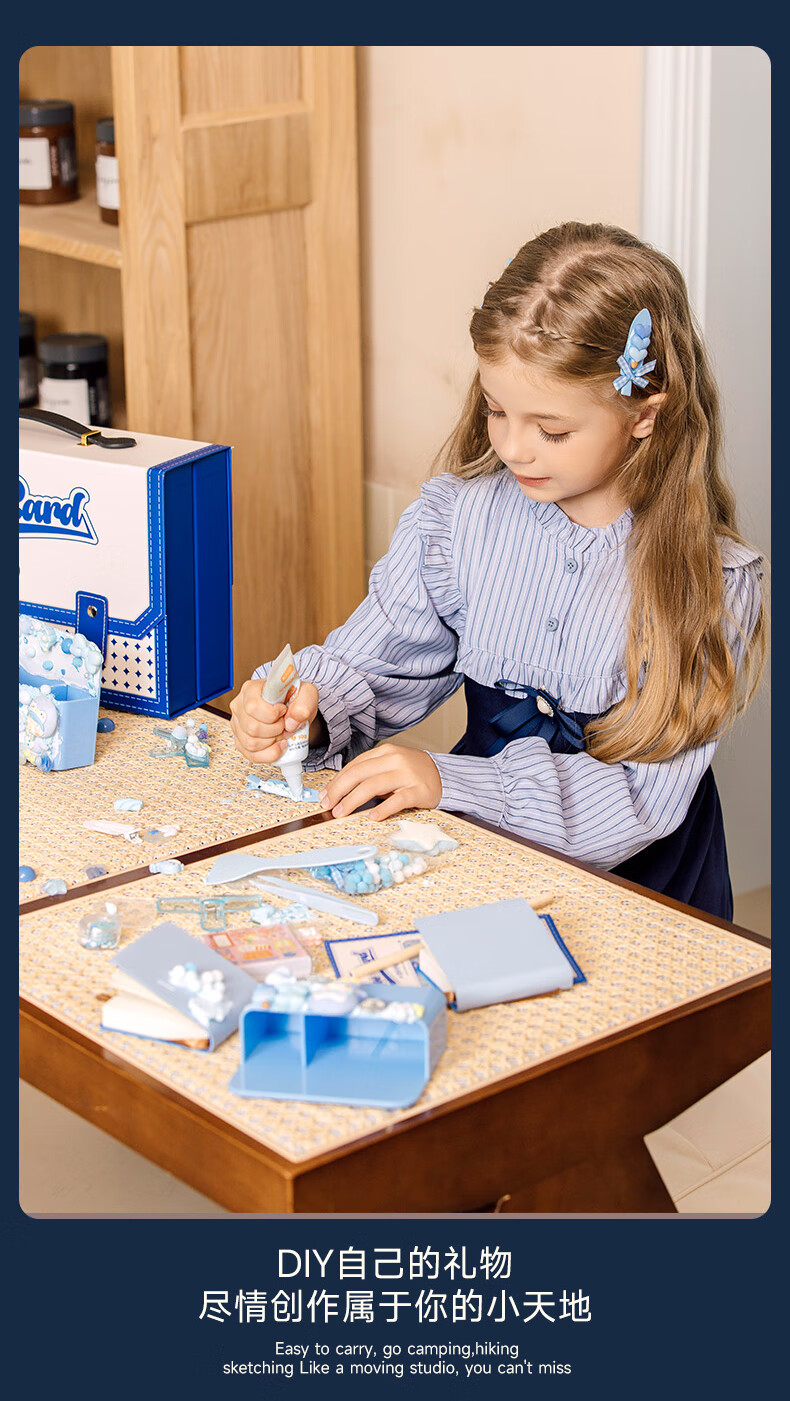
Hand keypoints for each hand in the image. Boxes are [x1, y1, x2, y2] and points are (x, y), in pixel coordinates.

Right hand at [230, 678, 319, 765]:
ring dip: (272, 742)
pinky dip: (269, 754)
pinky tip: (278, 746)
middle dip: (275, 730)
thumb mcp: (306, 694)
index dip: (272, 714)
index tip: (283, 710)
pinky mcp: (240, 741)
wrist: (292, 709)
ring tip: (281, 732)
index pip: (253, 707)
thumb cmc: (294, 699)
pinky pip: (251, 755)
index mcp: (251, 689)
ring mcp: (238, 725)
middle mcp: (240, 706)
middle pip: (252, 728)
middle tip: (285, 723)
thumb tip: (291, 723)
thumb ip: (303, 704)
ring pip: (251, 744)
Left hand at [320, 743, 441, 820]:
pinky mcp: (418, 791)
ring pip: (373, 785)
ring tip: (341, 812)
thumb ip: (369, 774)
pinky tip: (373, 816)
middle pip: (359, 774)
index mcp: (385, 752)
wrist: (443, 776)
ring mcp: (407, 775)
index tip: (325, 794)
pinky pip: (398, 800)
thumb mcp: (390, 766)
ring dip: (353, 800)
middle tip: (328, 804)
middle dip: (339, 790)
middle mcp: (394, 760)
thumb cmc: (412, 774)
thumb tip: (340, 791)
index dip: (336, 781)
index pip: (354, 766)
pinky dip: (383, 808)